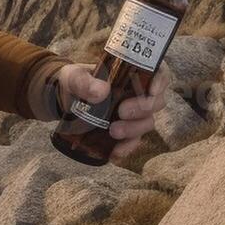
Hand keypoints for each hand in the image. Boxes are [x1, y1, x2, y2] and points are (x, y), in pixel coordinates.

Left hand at [55, 63, 171, 158]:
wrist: (64, 102)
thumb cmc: (74, 82)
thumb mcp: (73, 77)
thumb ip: (83, 81)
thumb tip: (101, 92)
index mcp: (130, 72)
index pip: (158, 72)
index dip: (161, 80)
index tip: (152, 90)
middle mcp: (137, 93)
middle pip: (156, 101)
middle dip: (143, 108)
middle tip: (122, 111)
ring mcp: (133, 114)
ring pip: (148, 122)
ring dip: (134, 129)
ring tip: (113, 131)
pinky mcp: (125, 132)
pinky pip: (134, 141)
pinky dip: (127, 147)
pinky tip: (115, 153)